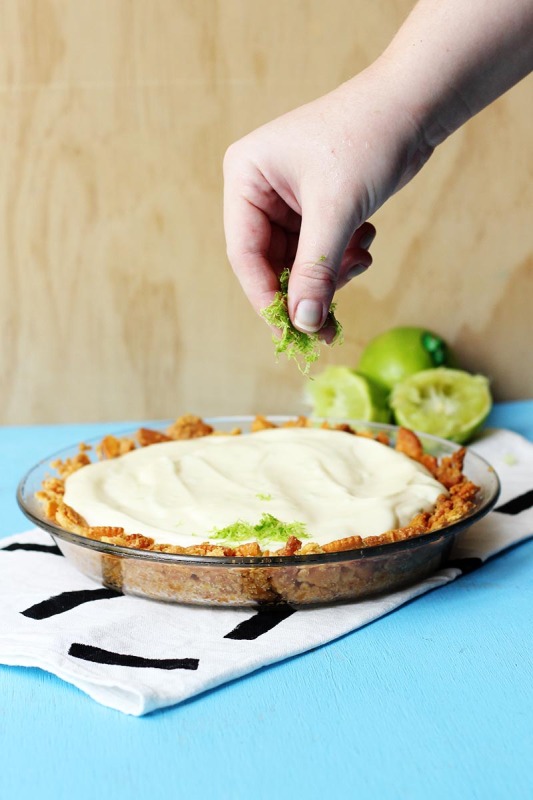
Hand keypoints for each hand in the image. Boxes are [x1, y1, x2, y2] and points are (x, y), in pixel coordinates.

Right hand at [223, 64, 430, 339]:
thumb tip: (304, 325)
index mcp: (245, 177)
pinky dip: (341, 258)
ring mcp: (286, 199)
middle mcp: (259, 189)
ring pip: (298, 261)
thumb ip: (317, 270)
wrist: (414, 104)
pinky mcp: (315, 206)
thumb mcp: (336, 209)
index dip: (267, 297)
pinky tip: (364, 241)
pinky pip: (319, 250)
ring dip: (330, 273)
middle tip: (330, 325)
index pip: (245, 253)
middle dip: (305, 290)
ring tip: (359, 260)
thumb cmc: (368, 139)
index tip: (290, 333)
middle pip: (270, 263)